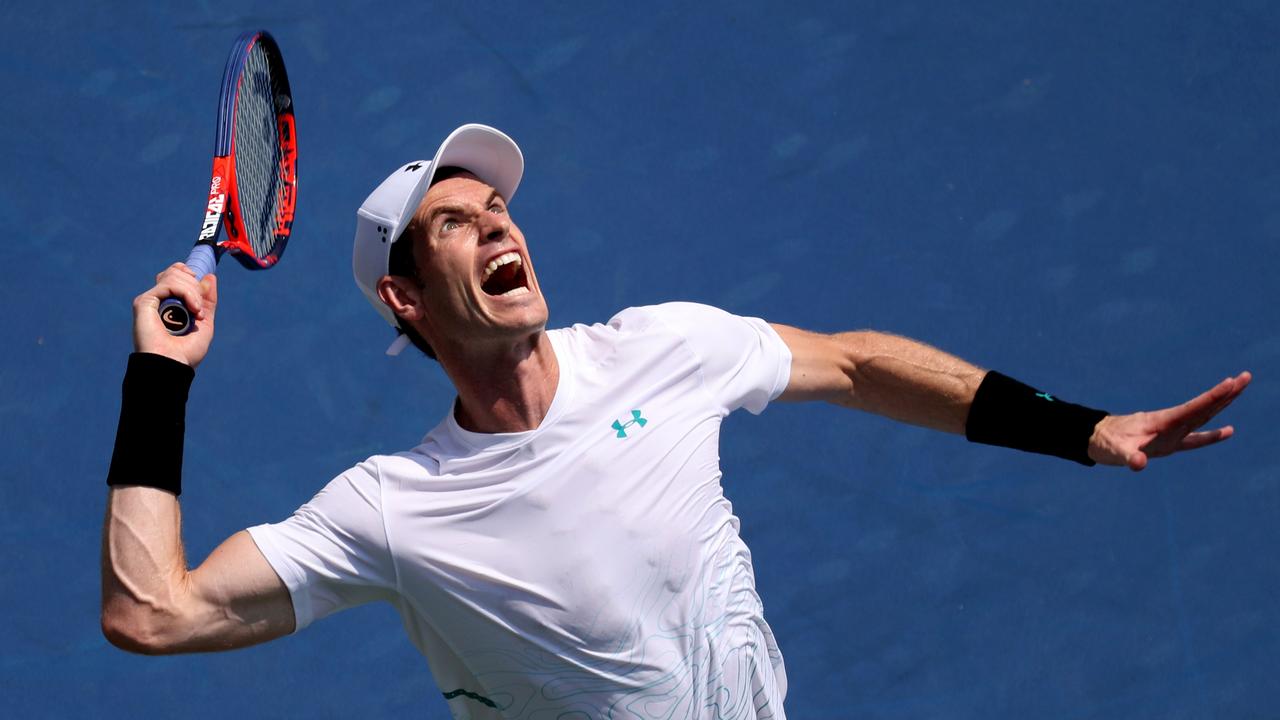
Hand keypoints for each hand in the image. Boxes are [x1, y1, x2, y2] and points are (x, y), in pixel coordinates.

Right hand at [132, 264, 217, 367]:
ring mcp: (150, 300)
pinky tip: (193, 310)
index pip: (175, 273)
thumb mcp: (204, 323)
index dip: (189, 275)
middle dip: (195, 287)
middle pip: (176, 272)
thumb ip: (207, 300)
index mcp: (168, 304)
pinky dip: (187, 293)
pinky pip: (169, 284)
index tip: (202, 291)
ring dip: (193, 292)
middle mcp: (157, 300)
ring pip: (174, 275)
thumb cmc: (186, 352)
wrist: (172, 365)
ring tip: (197, 313)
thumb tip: (210, 276)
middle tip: (200, 310)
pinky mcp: (144, 302)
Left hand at [1088, 372, 1251, 470]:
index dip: (1213, 397)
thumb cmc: (1107, 443)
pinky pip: (1195, 437)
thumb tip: (1139, 464)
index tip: (1232, 382)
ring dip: (1222, 403)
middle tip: (1246, 377)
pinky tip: (1228, 430)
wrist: (1096, 438)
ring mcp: (1171, 432)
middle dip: (1225, 393)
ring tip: (1241, 389)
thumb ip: (1129, 457)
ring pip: (1202, 415)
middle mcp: (1171, 424)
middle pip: (1204, 407)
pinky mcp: (1168, 441)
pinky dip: (1212, 434)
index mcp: (1163, 422)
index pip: (1194, 408)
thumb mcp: (1116, 452)